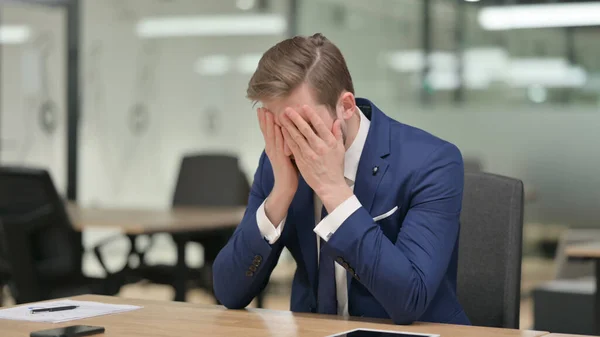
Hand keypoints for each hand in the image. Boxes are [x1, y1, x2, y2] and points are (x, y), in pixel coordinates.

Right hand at [257, 108, 297, 225]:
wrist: (285, 187)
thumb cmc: (289, 172)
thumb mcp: (287, 155)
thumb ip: (286, 145)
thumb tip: (290, 135)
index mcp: (273, 148)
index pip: (268, 131)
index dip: (265, 121)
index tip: (263, 109)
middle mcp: (271, 149)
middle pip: (266, 131)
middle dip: (263, 118)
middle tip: (261, 106)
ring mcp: (274, 153)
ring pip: (270, 135)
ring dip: (268, 123)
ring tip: (265, 111)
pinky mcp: (279, 157)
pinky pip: (278, 143)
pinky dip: (276, 133)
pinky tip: (275, 125)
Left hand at [280, 105, 352, 211]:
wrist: (329, 185)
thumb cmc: (335, 167)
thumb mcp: (340, 149)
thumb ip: (337, 134)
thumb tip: (336, 121)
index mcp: (329, 143)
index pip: (319, 125)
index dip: (311, 115)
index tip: (304, 107)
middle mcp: (318, 147)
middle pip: (305, 129)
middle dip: (296, 118)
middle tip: (287, 109)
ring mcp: (309, 154)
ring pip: (297, 137)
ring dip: (288, 125)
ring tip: (282, 117)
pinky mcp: (301, 160)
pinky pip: (293, 147)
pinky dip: (287, 137)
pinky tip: (282, 130)